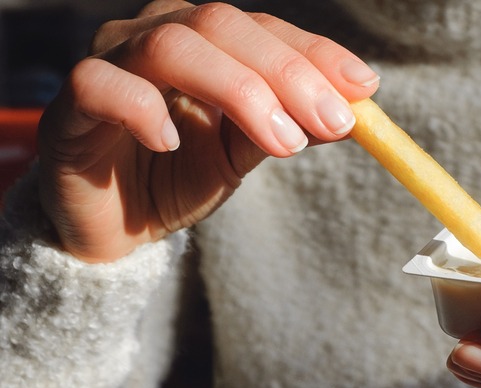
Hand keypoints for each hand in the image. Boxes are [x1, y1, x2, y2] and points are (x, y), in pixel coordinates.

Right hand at [37, 0, 378, 261]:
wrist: (117, 225)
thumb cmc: (179, 176)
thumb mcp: (245, 152)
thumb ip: (287, 125)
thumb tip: (350, 110)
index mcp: (203, 39)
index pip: (263, 28)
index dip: (315, 54)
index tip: (364, 88)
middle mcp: (156, 35)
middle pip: (222, 24)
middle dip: (287, 74)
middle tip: (333, 122)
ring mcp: (111, 62)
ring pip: (172, 46)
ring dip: (238, 91)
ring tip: (282, 144)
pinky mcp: (72, 105)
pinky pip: (104, 87)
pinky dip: (144, 109)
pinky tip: (172, 143)